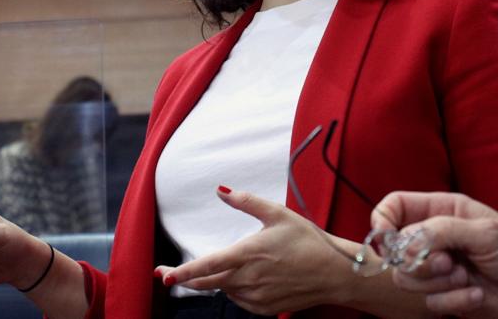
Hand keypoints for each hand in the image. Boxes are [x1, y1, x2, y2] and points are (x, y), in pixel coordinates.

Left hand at [155, 187, 351, 314]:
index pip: (207, 266)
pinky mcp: (265, 308)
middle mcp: (248, 279)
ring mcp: (256, 297)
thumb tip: (221, 190)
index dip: (182, 272)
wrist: (334, 273)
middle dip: (185, 279)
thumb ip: (246, 201)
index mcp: (248, 254)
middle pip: (208, 283)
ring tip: (234, 265)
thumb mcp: (278, 214)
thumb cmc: (308, 240)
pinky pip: (241, 300)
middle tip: (166, 275)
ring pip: (225, 290)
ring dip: (218, 281)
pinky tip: (248, 278)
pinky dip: (236, 290)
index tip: (163, 275)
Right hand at [372, 191, 497, 317]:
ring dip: (438, 282)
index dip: (383, 220)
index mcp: (439, 210)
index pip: (395, 207)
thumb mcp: (482, 231)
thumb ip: (442, 230)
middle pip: (396, 249)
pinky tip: (476, 293)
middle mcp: (432, 237)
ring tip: (465, 276)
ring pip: (407, 278)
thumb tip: (407, 242)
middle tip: (448, 263)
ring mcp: (435, 267)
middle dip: (421, 261)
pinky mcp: (442, 294)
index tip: (386, 239)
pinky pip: (429, 301)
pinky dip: (455, 300)